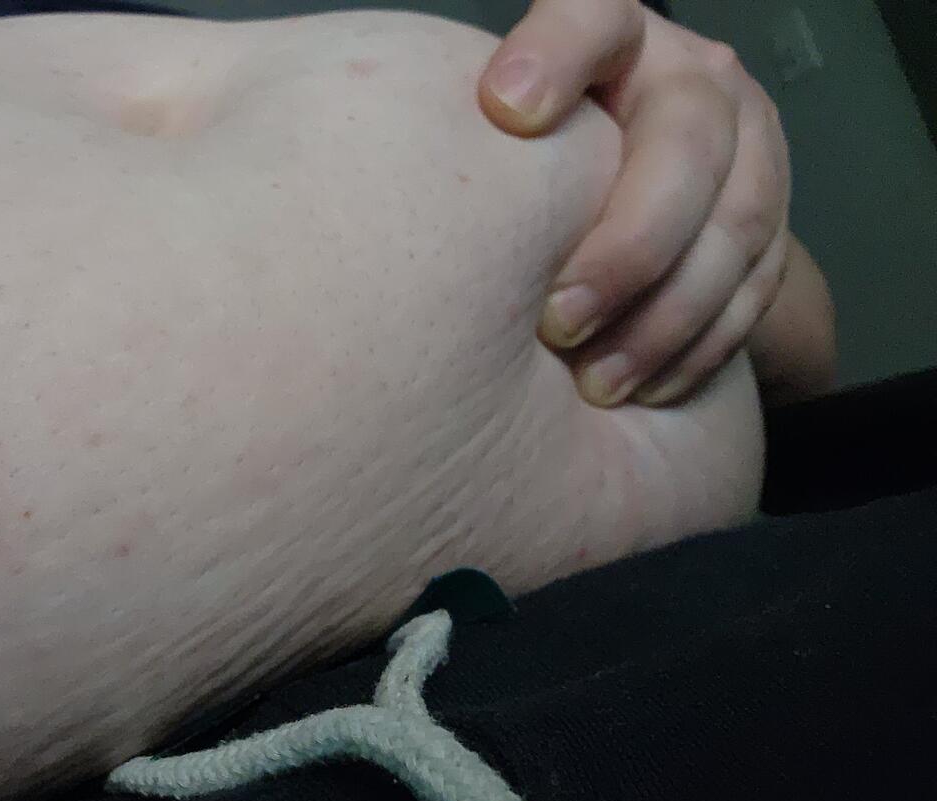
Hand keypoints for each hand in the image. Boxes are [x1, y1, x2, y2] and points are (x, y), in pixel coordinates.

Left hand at [479, 0, 813, 406]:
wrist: (629, 182)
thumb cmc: (531, 156)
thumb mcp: (499, 128)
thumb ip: (476, 139)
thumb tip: (406, 199)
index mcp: (615, 37)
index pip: (593, 16)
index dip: (558, 56)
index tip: (504, 110)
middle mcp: (692, 78)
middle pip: (686, 147)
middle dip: (626, 248)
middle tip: (555, 322)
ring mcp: (747, 146)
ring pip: (734, 228)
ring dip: (665, 317)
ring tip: (594, 381)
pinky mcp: (770, 218)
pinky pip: (756, 288)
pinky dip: (700, 347)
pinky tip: (644, 388)